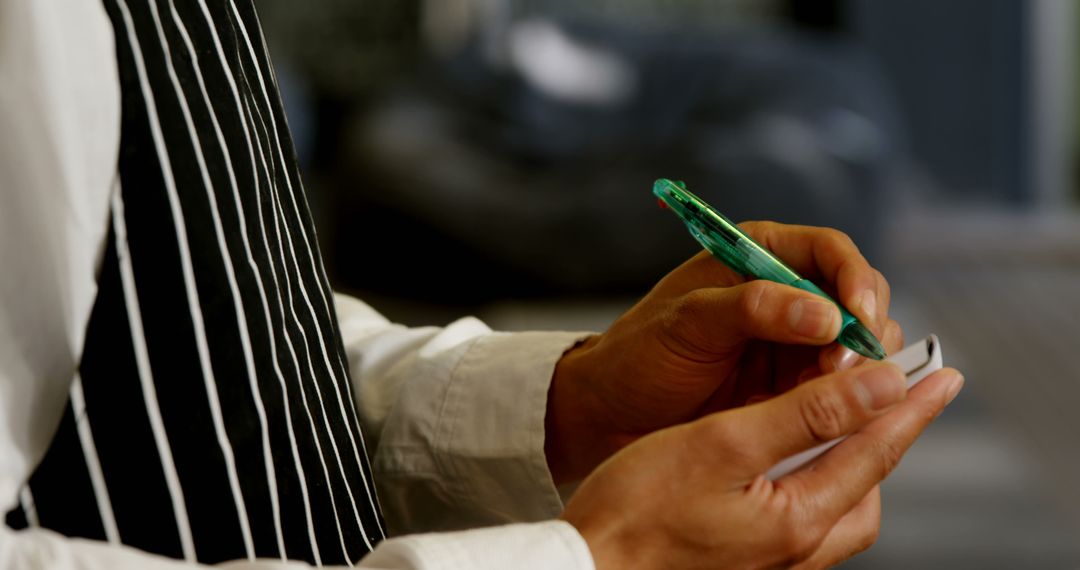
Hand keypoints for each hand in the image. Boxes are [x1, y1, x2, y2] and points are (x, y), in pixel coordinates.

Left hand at [547, 222, 897, 481]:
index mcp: (758, 254)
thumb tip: (823, 314)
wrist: (614, 413)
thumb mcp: (687, 323)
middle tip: (840, 369)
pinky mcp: (796, 386)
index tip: (858, 318)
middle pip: (859, 298)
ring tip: (828, 394)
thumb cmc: (639, 355)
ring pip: (859, 346)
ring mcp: (795, 342)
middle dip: (862, 331)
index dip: (855, 280)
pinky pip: (842, 388)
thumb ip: (751, 309)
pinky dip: (845, 399)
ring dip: (857, 370)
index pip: (831, 252)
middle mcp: (787, 292)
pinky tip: (826, 416)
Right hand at [561, 361, 964, 569]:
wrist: (590, 562)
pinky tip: (793, 464)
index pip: (875, 453)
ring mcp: (774, 563)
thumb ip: (806, 414)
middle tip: (892, 396)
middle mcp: (797, 551)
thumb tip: (878, 387)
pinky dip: (818, 484)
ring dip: (852, 464)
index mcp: (798, 520)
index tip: (944, 376)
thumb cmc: (640, 503)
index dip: (911, 409)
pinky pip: (809, 523)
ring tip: (845, 424)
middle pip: (866, 488)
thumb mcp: (725, 443)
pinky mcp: (750, 563)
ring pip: (840, 509)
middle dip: (885, 440)